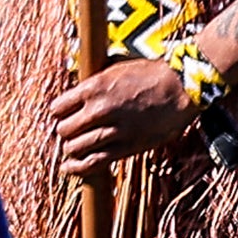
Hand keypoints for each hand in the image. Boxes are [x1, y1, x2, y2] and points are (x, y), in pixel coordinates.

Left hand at [50, 56, 196, 171]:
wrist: (181, 87)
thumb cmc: (148, 75)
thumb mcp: (112, 69)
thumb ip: (91, 84)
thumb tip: (72, 94)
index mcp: (93, 88)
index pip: (56, 108)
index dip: (59, 113)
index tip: (64, 115)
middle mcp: (99, 110)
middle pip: (63, 130)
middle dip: (65, 132)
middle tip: (72, 132)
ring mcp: (113, 130)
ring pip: (74, 148)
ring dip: (72, 149)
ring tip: (74, 148)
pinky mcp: (127, 147)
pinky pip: (94, 163)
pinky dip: (78, 168)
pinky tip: (70, 167)